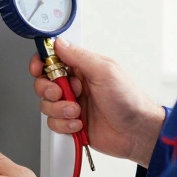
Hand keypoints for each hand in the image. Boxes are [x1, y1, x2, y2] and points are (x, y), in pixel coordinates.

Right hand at [31, 38, 164, 166]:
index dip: (41, 62)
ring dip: (59, 109)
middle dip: (48, 89)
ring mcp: (72, 105)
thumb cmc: (129, 101)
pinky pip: (53, 123)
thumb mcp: (105, 71)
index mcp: (82, 68)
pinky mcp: (71, 123)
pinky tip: (79, 123)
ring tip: (76, 111)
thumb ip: (79, 56)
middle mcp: (75, 85)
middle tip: (62, 93)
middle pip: (43, 82)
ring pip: (46, 104)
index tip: (39, 68)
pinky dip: (64, 124)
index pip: (52, 59)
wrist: (137, 133)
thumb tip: (59, 43)